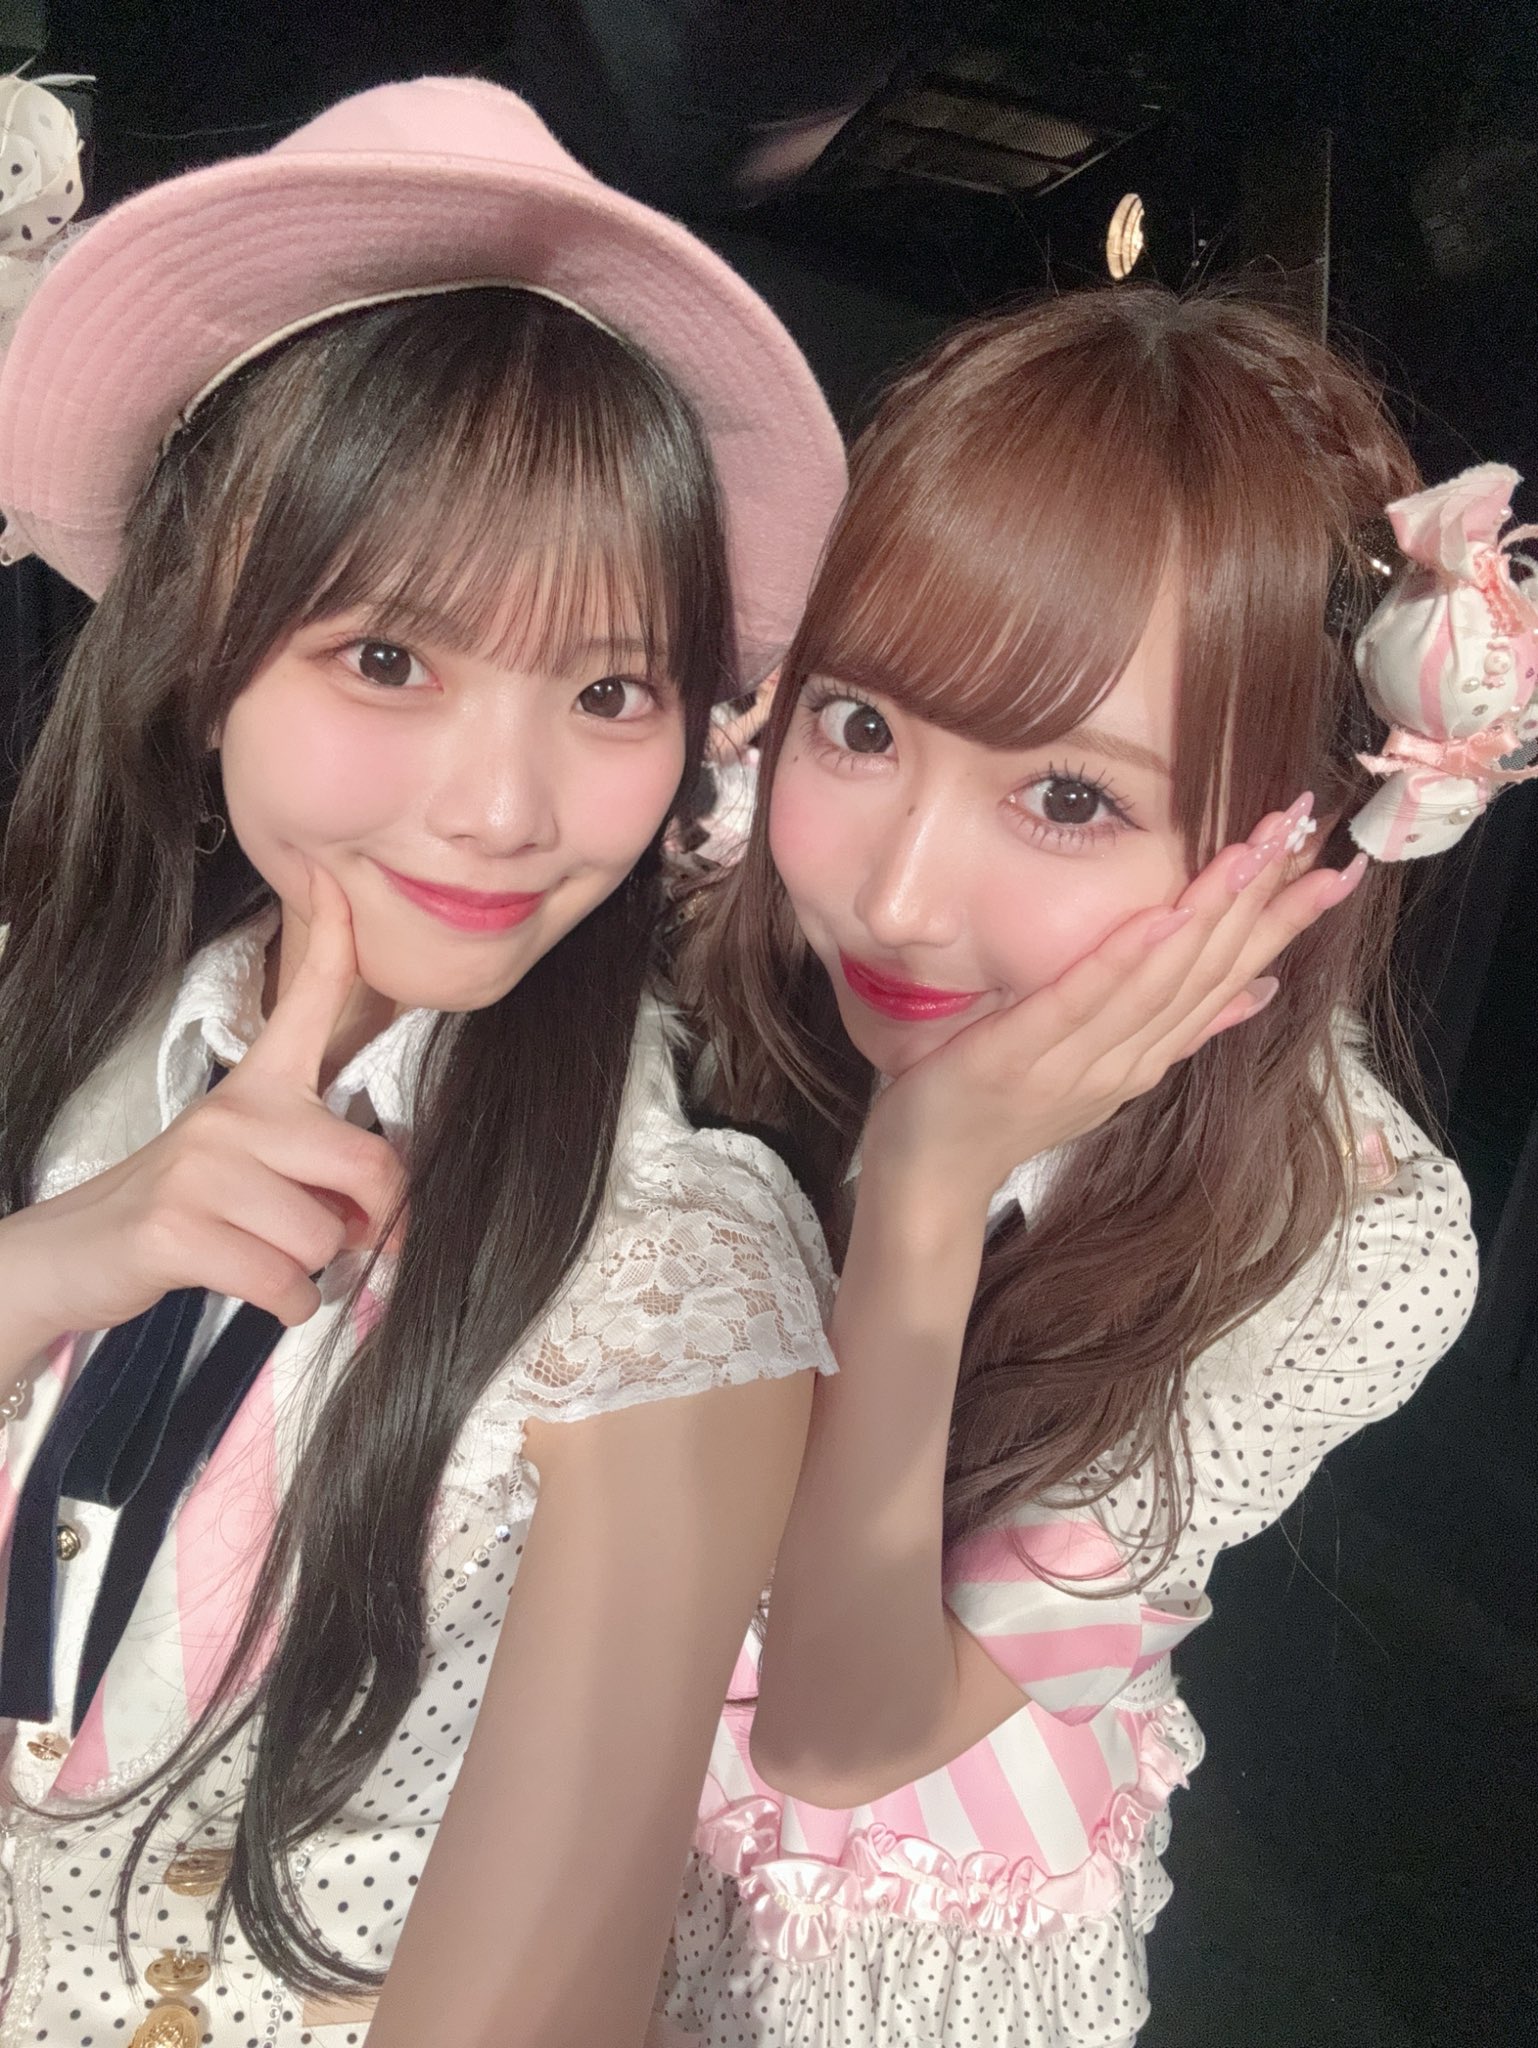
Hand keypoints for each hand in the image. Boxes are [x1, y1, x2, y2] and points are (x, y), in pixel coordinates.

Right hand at [0, 867, 404, 1347]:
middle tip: (338, 1239)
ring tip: (271, 1260)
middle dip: (370, 1222)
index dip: (333, 939)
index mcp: (258, 1087)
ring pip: (323, 1236)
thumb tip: (393, 1212)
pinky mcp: (177, 1228)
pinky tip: (260, 1294)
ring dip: (315, 1271)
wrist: (74, 1253)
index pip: (306, 999)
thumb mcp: (250, 1168)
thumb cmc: (188, 1211)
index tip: (339, 880)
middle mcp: (234, 1113)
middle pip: (370, 1163)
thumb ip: (321, 1170)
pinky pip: (283, 1281)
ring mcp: (202, 1168)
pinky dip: (288, 1305)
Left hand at [864, 799, 1364, 1209]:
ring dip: (1209, 913)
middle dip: (1261, 897)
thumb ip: (1175, 1031)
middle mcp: (1126, 1060)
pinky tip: (1163, 916)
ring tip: (1253, 853)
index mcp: (1148, 1056)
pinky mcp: (1018, 1057)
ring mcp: (1076, 1062)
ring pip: (1160, 981)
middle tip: (1308, 830)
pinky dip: (1125, 959)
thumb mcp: (1103, 1069)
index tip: (1339, 868)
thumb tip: (1255, 994)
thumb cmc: (1007, 1112)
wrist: (934, 1182)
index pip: (1233, 979)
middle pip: (1208, 970)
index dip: (1285, 922)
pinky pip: (1081, 1001)